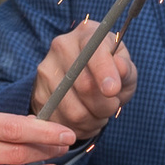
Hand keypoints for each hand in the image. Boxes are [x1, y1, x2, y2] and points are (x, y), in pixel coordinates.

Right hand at [33, 21, 137, 140]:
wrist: (80, 76)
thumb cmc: (107, 70)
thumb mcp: (124, 66)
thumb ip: (125, 68)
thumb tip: (120, 68)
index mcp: (86, 35)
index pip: (94, 52)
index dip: (104, 72)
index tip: (113, 90)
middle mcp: (61, 48)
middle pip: (84, 86)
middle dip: (105, 105)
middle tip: (112, 106)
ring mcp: (46, 72)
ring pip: (74, 110)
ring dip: (94, 120)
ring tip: (100, 114)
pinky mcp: (38, 95)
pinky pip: (62, 123)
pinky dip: (80, 129)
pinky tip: (87, 120)